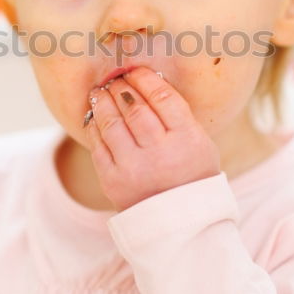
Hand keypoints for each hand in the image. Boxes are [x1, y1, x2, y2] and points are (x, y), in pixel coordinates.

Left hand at [85, 66, 219, 211]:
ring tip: (101, 92)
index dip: (145, 79)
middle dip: (121, 88)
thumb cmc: (191, 173)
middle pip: (134, 108)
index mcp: (187, 139)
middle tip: (115, 79)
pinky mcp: (113, 181)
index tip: (135, 71)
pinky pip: (98, 145)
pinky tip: (95, 117)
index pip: (162, 97)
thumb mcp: (199, 143)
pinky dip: (94, 127)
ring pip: (112, 123)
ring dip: (103, 102)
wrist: (182, 222)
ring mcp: (134, 168)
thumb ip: (177, 114)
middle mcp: (160, 153)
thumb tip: (146, 80)